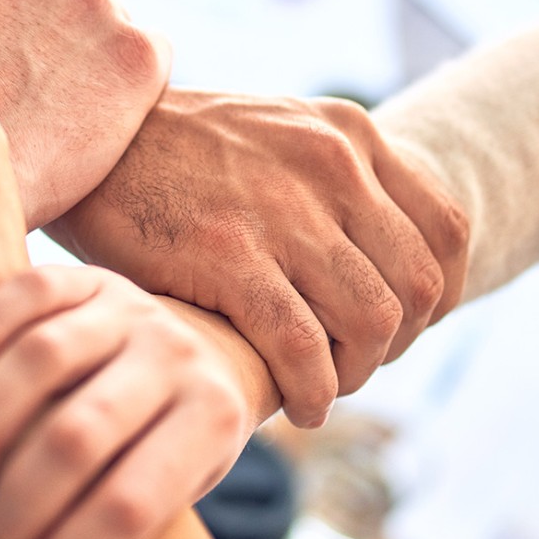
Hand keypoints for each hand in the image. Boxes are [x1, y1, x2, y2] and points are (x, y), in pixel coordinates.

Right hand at [0, 265, 250, 538]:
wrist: (201, 357)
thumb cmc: (173, 442)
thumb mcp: (179, 480)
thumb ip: (127, 511)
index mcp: (212, 417)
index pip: (131, 502)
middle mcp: (177, 355)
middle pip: (76, 434)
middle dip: (19, 501)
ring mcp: (133, 308)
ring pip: (40, 359)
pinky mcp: (91, 277)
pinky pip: (23, 295)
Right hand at [45, 88, 469, 427]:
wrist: (90, 136)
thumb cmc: (179, 152)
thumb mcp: (277, 134)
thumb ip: (333, 180)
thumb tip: (379, 258)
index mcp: (350, 134)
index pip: (447, 230)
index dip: (439, 296)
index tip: (402, 327)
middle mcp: (331, 165)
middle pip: (417, 285)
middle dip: (397, 344)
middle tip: (353, 362)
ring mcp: (282, 210)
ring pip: (372, 321)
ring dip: (356, 373)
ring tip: (323, 386)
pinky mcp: (228, 254)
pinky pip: (302, 347)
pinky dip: (313, 390)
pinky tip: (296, 403)